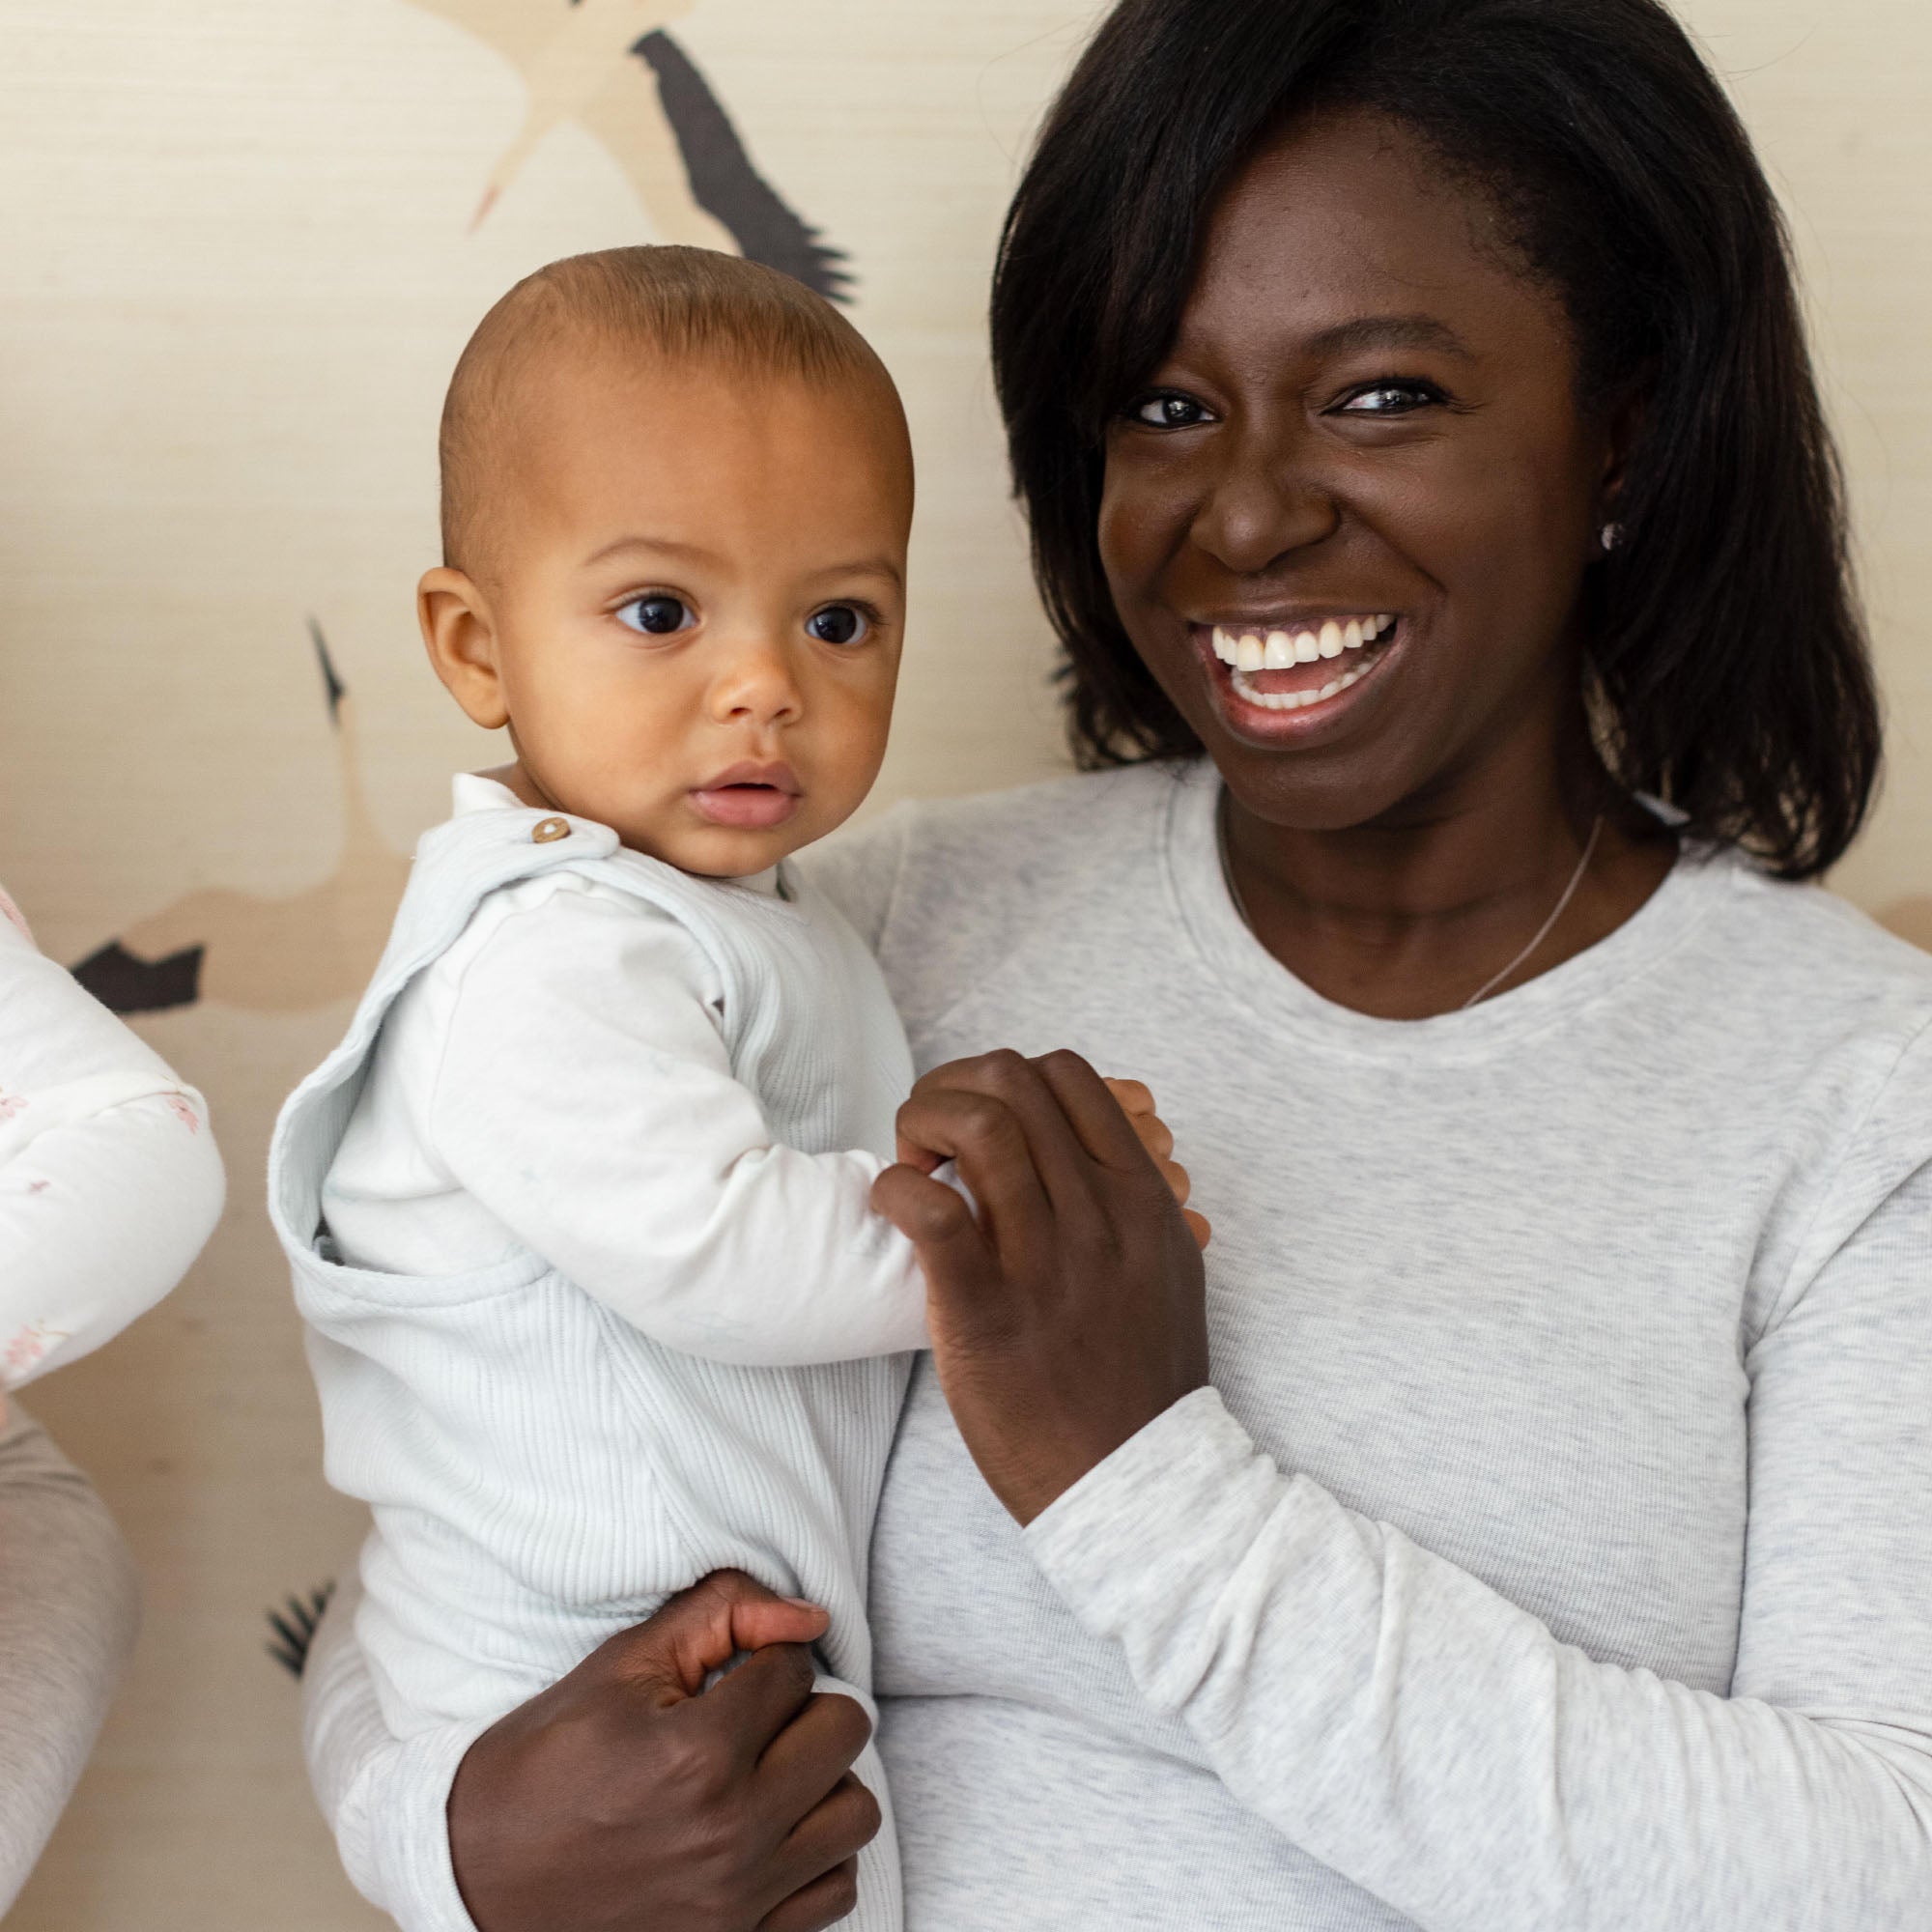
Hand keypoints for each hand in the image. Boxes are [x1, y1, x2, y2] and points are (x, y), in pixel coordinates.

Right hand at [448, 1571, 880, 1931]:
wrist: (477, 1873)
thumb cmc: (548, 1759)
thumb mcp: (620, 1665)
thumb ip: (721, 1613)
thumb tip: (807, 1615)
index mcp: (698, 1754)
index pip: (796, 1668)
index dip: (765, 1657)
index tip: (732, 1675)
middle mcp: (731, 1832)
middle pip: (843, 1731)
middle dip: (806, 1707)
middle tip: (758, 1716)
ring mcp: (739, 1898)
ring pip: (855, 1812)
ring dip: (823, 1780)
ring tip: (772, 1771)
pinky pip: (835, 1889)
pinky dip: (817, 1854)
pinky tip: (772, 1831)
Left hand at [874, 1050, 1209, 1525]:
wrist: (1135, 1481)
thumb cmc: (1140, 1380)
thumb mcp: (1166, 1269)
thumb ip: (1134, 1200)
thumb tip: (1109, 1149)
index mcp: (1138, 1197)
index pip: (1067, 1075)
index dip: (1004, 1077)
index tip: (977, 1122)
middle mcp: (1097, 1215)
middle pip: (1013, 1082)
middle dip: (951, 1088)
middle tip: (927, 1139)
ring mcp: (1043, 1261)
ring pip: (980, 1126)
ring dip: (923, 1123)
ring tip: (910, 1164)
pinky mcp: (985, 1312)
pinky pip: (933, 1211)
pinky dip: (896, 1189)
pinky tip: (891, 1205)